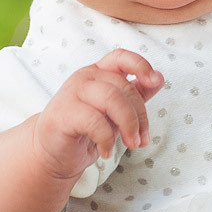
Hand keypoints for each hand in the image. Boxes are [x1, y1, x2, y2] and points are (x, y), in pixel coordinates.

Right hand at [29, 50, 162, 186]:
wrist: (52, 154)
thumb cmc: (85, 130)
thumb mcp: (115, 112)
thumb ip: (135, 94)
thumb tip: (159, 78)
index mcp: (99, 73)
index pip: (121, 57)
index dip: (141, 64)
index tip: (154, 80)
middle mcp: (85, 78)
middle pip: (124, 86)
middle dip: (140, 116)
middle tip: (141, 140)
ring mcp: (72, 93)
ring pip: (112, 99)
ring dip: (128, 125)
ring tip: (131, 145)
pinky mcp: (64, 114)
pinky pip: (94, 121)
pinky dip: (107, 140)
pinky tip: (106, 152)